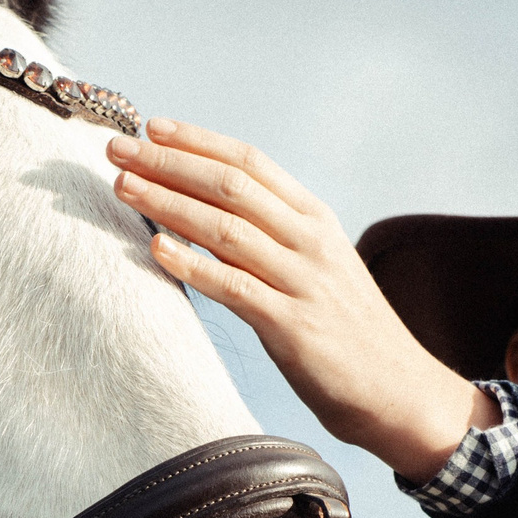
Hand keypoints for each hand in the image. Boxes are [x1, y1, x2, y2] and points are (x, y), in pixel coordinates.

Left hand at [107, 118, 496, 480]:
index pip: (251, 163)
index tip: (152, 126)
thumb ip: (273, 237)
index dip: (198, 141)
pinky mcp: (293, 327)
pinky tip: (156, 247)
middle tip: (118, 147)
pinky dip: (192, 265)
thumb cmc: (347, 331)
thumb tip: (207, 213)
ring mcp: (303, 282)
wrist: (399, 391)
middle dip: (169, 162)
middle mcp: (310, 241)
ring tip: (123, 186)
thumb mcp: (318, 267)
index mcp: (315, 220)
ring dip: (168, 202)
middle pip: (231, 186)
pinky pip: (234, 287)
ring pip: (226, 228)